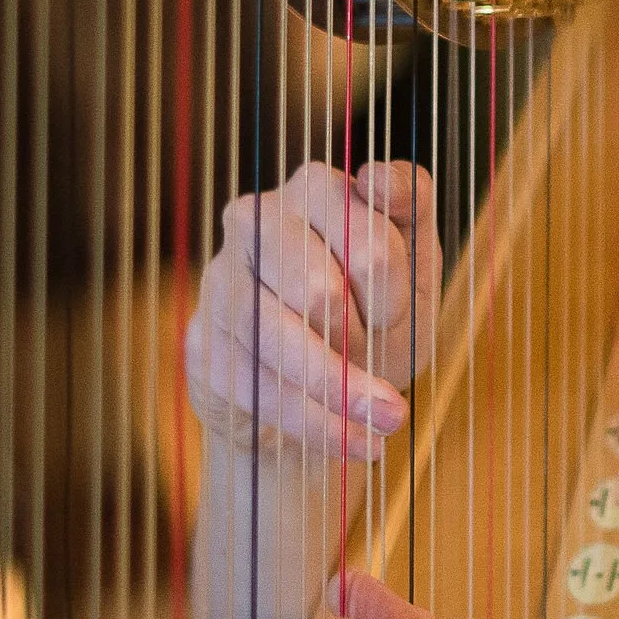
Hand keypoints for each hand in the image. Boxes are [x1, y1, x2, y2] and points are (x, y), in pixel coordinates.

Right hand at [187, 158, 438, 465]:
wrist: (315, 386)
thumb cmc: (373, 312)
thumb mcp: (413, 265)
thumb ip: (410, 208)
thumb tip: (372, 176)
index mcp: (315, 187)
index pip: (368, 240)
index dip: (395, 292)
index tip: (400, 316)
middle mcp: (256, 219)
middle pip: (321, 292)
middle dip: (365, 340)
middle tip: (387, 363)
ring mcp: (221, 280)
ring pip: (283, 341)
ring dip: (343, 392)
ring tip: (389, 421)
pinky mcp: (204, 341)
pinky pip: (262, 389)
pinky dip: (318, 424)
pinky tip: (358, 442)